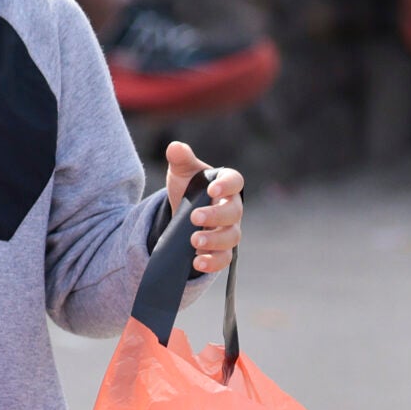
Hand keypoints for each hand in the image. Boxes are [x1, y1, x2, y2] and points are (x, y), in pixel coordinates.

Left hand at [163, 141, 245, 274]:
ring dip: (214, 241)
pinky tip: (197, 262)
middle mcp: (232, 208)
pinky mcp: (221, 250)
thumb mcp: (182, 172)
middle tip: (194, 217)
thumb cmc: (189, 186)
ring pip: (231, 237)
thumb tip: (175, 147)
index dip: (227, 185)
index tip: (212, 189)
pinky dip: (212, 262)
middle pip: (234, 213)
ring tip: (193, 241)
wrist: (183, 211)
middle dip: (215, 216)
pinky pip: (224, 259)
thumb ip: (180, 159)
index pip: (235, 182)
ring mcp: (229, 230)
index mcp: (225, 185)